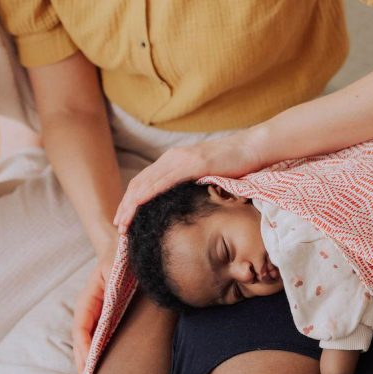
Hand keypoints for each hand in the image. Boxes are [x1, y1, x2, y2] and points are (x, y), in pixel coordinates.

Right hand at [73, 238, 116, 373]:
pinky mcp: (104, 320)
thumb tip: (107, 312)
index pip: (81, 329)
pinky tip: (98, 370)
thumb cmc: (118, 259)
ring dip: (86, 364)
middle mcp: (88, 311)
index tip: (87, 367)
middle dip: (82, 364)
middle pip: (81, 342)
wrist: (121, 250)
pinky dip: (95, 357)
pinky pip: (97, 341)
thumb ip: (110, 290)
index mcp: (87, 300)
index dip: (83, 349)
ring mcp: (95, 317)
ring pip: (87, 344)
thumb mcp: (113, 271)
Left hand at [113, 131, 262, 231]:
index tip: (123, 219)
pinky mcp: (194, 164)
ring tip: (123, 223)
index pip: (145, 182)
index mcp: (174, 160)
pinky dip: (148, 193)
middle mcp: (173, 157)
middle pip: (140, 183)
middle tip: (118, 226)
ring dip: (132, 204)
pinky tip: (138, 204)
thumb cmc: (235, 164)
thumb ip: (191, 183)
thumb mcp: (206, 175)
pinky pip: (165, 180)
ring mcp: (182, 160)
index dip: (130, 201)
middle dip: (125, 206)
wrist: (254, 147)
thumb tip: (182, 202)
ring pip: (148, 183)